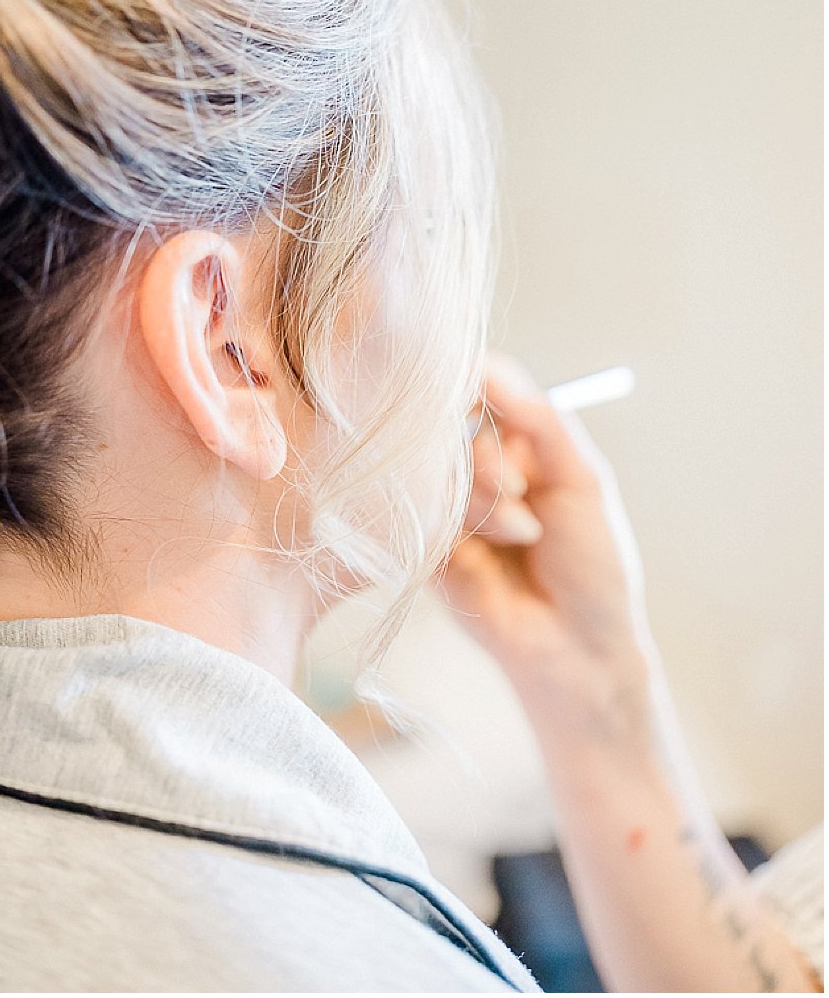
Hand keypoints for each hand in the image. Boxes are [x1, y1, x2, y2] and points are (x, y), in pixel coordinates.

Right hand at [441, 353, 653, 736]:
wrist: (576, 649)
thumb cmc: (594, 564)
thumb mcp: (583, 479)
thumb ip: (540, 420)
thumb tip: (487, 366)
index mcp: (520, 443)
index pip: (481, 387)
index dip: (474, 384)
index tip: (477, 396)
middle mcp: (479, 467)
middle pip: (451, 423)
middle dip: (489, 456)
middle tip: (522, 490)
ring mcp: (449, 506)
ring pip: (437, 468)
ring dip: (486, 499)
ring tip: (524, 536)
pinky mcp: (425, 544)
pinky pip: (422, 510)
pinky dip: (463, 524)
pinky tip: (491, 554)